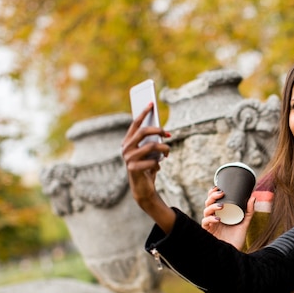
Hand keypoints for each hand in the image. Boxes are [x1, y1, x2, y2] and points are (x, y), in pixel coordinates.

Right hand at [121, 102, 174, 231]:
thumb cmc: (147, 168)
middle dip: (158, 130)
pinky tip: (157, 168)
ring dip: (163, 149)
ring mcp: (128, 158)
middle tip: (168, 133)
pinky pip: (152, 161)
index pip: (135, 123)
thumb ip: (151, 141)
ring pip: (151, 146)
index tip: (151, 103)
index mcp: (128, 142)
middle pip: (143, 131)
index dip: (143, 112)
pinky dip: (158, 164)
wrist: (142, 189)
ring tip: (167, 153)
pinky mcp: (133, 168)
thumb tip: (161, 130)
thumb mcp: (150, 153)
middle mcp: (125, 148)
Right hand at [201, 187, 253, 249]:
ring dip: (212, 207)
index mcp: (219, 214)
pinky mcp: (208, 233)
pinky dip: (210, 219)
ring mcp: (210, 225)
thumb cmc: (237, 239)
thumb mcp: (244, 223)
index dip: (213, 193)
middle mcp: (213, 219)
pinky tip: (217, 219)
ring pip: (205, 212)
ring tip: (221, 206)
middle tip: (221, 193)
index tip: (219, 188)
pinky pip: (205, 223)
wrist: (234, 255)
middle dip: (212, 197)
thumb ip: (249, 211)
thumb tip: (253, 196)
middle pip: (208, 204)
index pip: (213, 201)